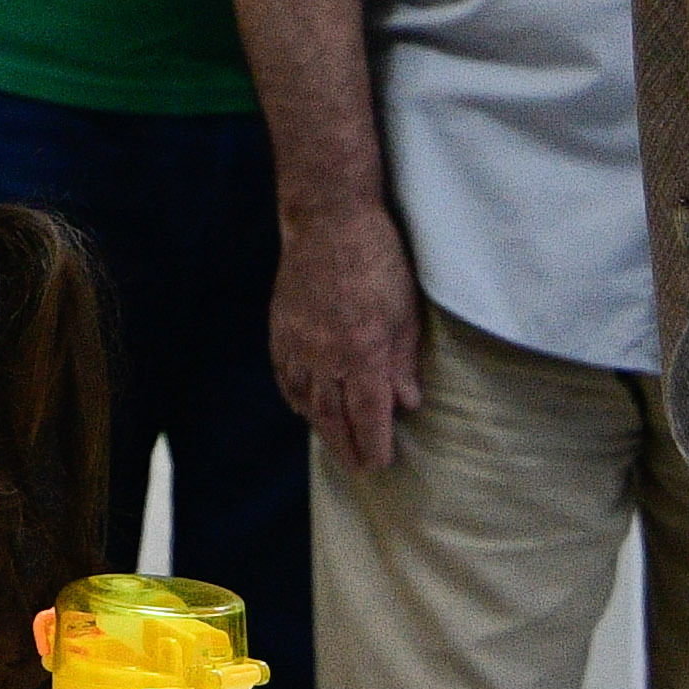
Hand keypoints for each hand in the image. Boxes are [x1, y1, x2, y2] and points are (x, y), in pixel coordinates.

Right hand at [271, 199, 424, 470]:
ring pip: (306, 400)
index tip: (379, 464)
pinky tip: (301, 408)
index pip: (368, 414)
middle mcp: (325, 356)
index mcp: (362, 353)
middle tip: (357, 468)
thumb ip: (404, 360)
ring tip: (333, 445)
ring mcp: (298, 343)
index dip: (374, 443)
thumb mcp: (405, 310)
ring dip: (320, 428)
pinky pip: (284, 374)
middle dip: (346, 447)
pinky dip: (293, 397)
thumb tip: (407, 401)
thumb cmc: (376, 259)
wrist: (327, 219)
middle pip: (333, 416)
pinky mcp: (281, 327)